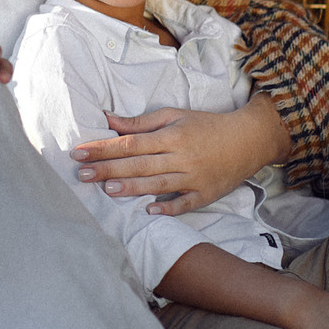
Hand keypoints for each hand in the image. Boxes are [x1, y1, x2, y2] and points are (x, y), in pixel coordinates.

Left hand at [71, 94, 284, 215]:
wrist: (249, 139)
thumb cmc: (206, 125)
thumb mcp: (174, 116)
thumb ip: (140, 123)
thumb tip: (108, 119)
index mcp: (172, 135)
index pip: (131, 142)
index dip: (104, 148)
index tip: (79, 152)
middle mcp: (182, 157)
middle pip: (140, 164)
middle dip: (109, 169)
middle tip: (82, 174)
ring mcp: (195, 177)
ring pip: (159, 184)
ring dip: (132, 188)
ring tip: (107, 190)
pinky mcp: (206, 194)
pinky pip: (186, 203)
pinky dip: (169, 208)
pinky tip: (150, 212)